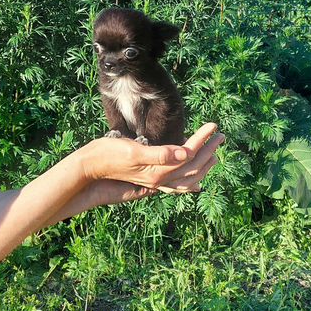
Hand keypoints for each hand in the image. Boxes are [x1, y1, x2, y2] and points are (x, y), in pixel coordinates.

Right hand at [80, 123, 223, 192]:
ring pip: (187, 178)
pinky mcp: (149, 180)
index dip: (202, 138)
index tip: (214, 125)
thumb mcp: (133, 150)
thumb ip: (159, 154)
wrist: (89, 167)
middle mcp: (159, 178)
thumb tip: (184, 153)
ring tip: (214, 154)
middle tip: (221, 136)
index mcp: (158, 170)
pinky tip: (195, 183)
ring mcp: (154, 181)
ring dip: (203, 165)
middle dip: (208, 150)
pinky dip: (189, 183)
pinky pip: (176, 185)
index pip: (188, 152)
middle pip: (192, 166)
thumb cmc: (108, 155)